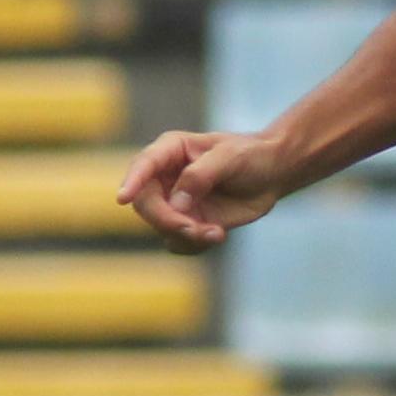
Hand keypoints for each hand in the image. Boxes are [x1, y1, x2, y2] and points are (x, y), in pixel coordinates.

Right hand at [118, 129, 289, 249]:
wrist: (272, 174)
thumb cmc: (251, 155)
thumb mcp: (230, 158)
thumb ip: (201, 175)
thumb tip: (175, 203)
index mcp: (170, 150)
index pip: (143, 165)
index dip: (132, 181)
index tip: (123, 198)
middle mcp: (165, 177)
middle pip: (145, 204)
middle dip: (167, 220)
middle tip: (195, 229)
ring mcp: (174, 202)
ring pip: (161, 228)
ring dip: (187, 236)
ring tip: (217, 232)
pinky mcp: (186, 223)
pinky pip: (177, 242)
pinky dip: (195, 244)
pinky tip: (219, 234)